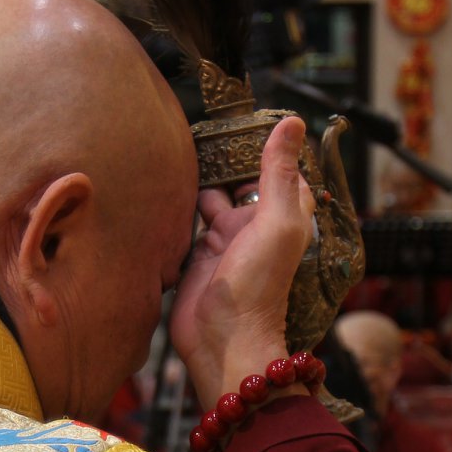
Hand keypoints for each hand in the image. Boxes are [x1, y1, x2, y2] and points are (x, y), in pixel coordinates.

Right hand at [170, 115, 314, 406]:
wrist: (222, 339)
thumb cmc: (258, 286)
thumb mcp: (276, 222)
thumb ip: (278, 173)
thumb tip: (292, 122)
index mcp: (280, 214)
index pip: (276, 168)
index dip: (264, 143)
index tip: (243, 113)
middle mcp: (252, 224)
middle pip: (237, 180)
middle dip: (221, 157)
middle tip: (196, 123)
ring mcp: (222, 239)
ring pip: (208, 197)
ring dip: (195, 179)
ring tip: (171, 148)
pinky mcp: (194, 254)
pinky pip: (184, 222)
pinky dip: (175, 206)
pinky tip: (158, 184)